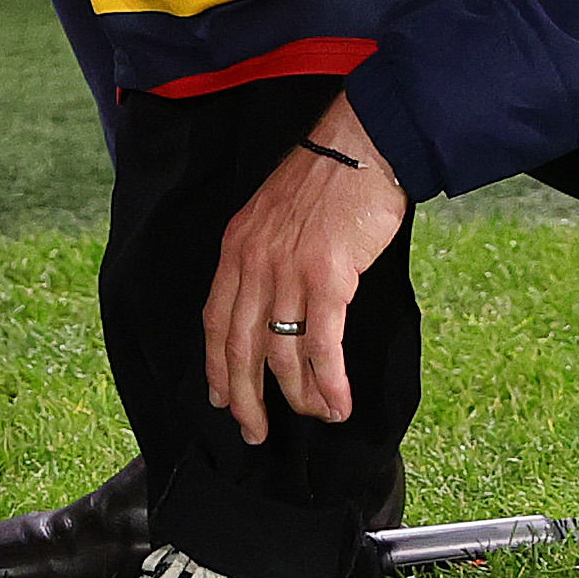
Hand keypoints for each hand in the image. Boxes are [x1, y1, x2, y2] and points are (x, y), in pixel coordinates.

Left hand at [201, 92, 408, 442]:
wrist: (362, 145)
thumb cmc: (327, 181)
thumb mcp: (272, 215)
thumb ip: (264, 257)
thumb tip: (273, 303)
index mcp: (237, 248)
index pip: (216, 321)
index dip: (217, 366)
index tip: (221, 398)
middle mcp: (253, 264)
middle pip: (240, 348)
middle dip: (245, 398)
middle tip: (255, 431)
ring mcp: (288, 272)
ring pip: (282, 354)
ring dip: (299, 396)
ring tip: (316, 415)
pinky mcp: (327, 279)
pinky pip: (321, 345)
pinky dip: (328, 382)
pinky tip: (337, 403)